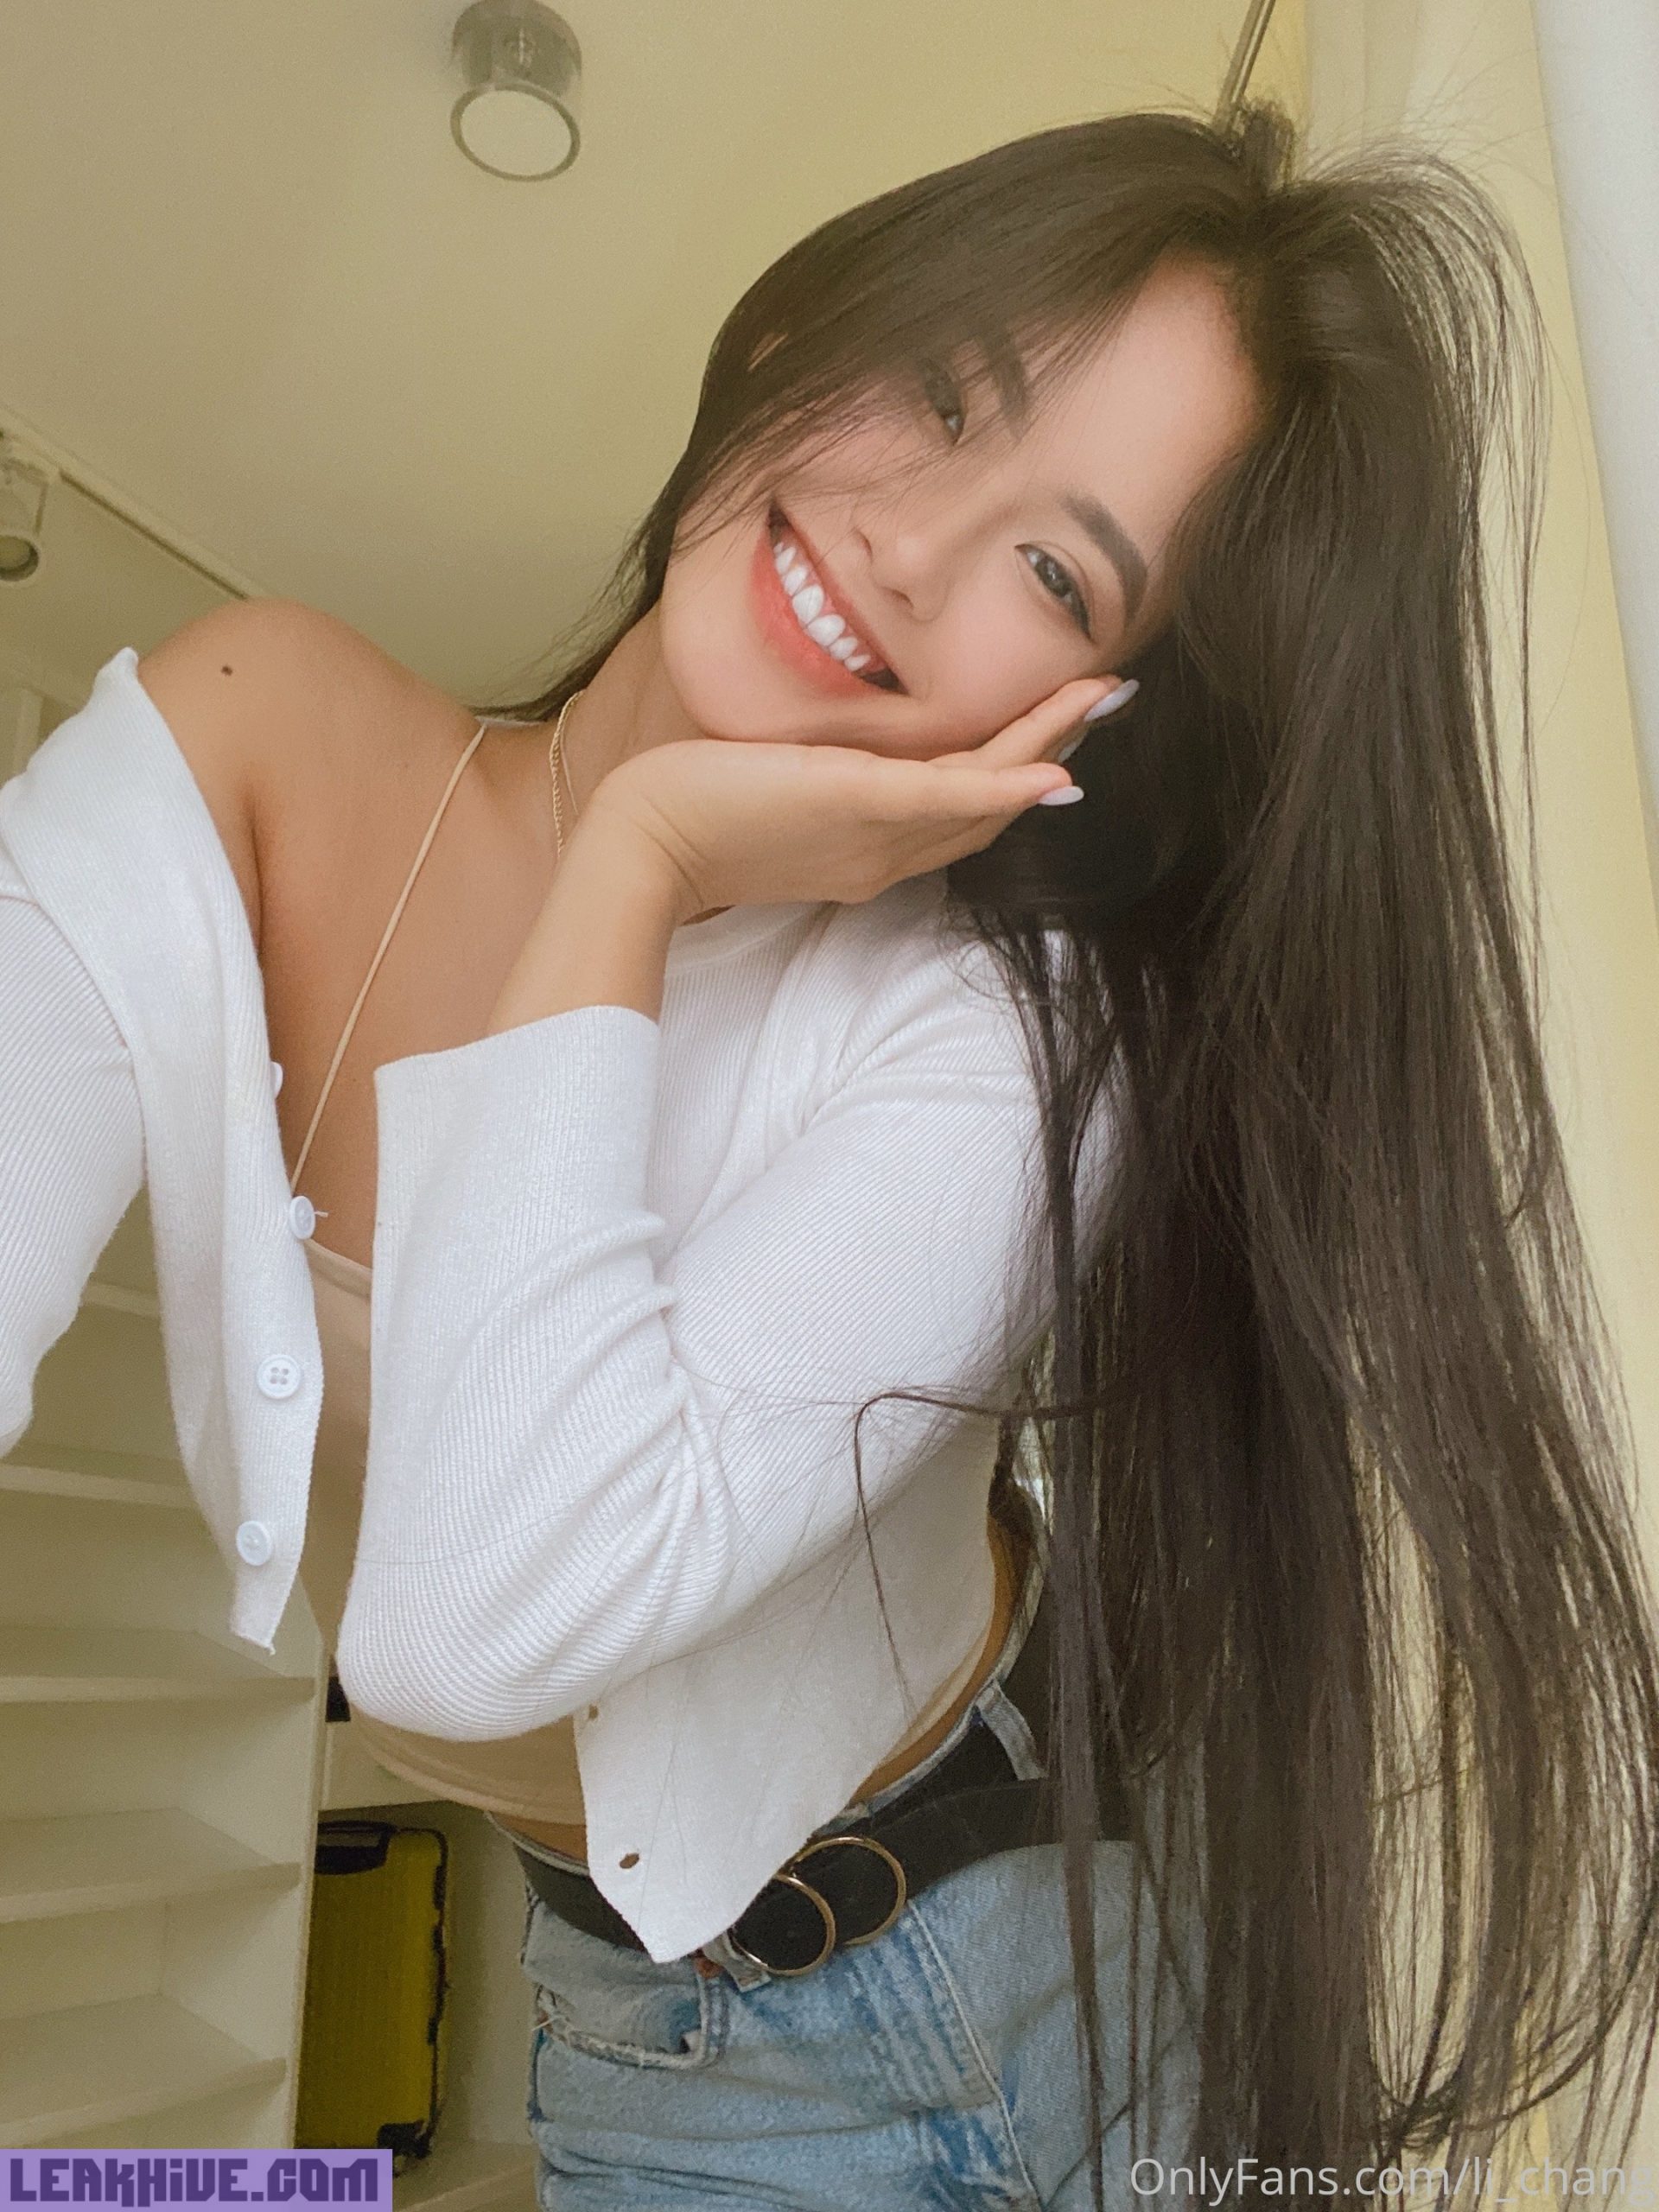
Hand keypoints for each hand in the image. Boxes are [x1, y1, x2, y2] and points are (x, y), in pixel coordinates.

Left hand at [583, 676, 1117, 922]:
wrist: (641, 847)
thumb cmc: (686, 817)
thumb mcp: (766, 795)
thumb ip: (811, 781)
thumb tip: (821, 750)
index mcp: (866, 852)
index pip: (956, 814)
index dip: (1013, 780)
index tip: (1057, 738)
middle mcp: (883, 854)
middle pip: (988, 810)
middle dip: (1053, 752)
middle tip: (1106, 700)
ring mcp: (875, 835)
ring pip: (983, 795)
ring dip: (1050, 747)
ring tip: (1101, 701)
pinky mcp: (856, 804)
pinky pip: (948, 799)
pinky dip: (1004, 787)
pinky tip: (1053, 770)